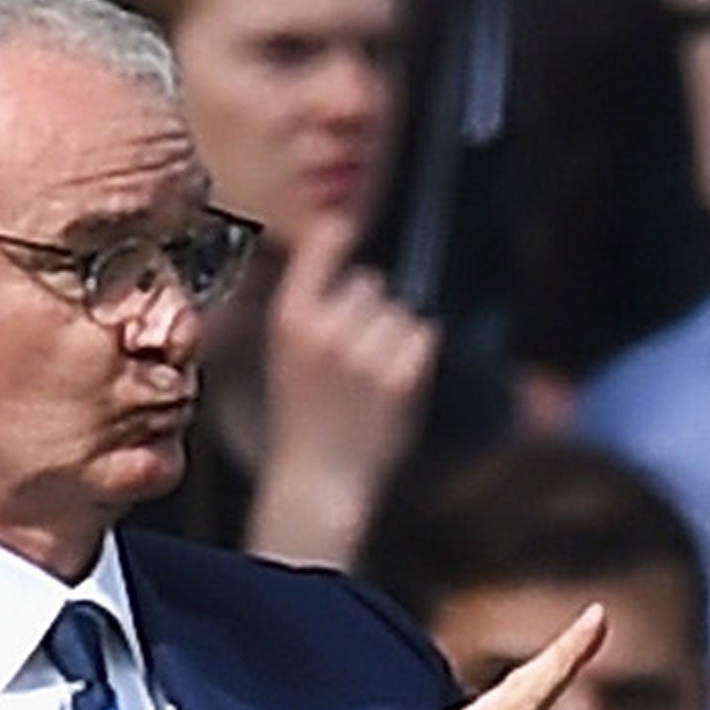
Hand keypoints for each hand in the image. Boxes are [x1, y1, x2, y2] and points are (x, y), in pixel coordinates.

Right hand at [248, 214, 439, 566]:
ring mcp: (367, 352)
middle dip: (367, 310)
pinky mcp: (403, 375)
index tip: (345, 228)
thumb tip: (342, 239)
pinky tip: (390, 387)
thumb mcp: (286, 353)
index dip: (339, 234)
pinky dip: (414, 357)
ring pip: (400, 311)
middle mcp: (328, 329)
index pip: (324, 246)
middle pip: (370, 283)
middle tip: (349, 359)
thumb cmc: (303, 418)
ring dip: (392, 337)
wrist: (319, 482)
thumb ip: (311, 303)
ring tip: (367, 380)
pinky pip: (424, 336)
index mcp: (291, 320)